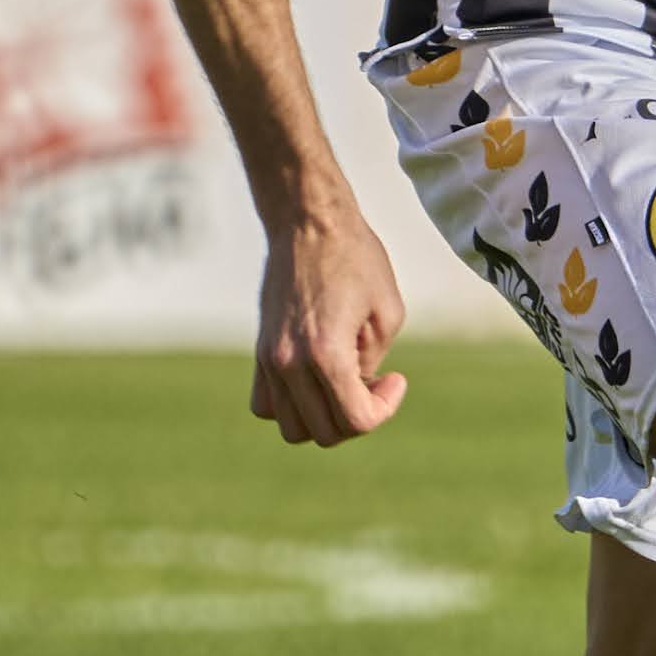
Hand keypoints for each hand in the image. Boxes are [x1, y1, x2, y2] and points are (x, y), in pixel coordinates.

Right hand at [252, 193, 411, 444]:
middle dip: (357, 416)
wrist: (307, 223)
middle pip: (324, 433)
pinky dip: (293, 407)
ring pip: (292, 427)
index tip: (396, 378)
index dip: (385, 409)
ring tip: (345, 383)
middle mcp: (289, 363)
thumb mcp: (388, 311)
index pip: (355, 421)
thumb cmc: (355, 259)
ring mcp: (269, 360)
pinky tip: (317, 380)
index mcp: (326, 354)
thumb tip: (356, 386)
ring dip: (324, 417)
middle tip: (375, 380)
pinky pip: (266, 405)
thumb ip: (373, 361)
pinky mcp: (259, 352)